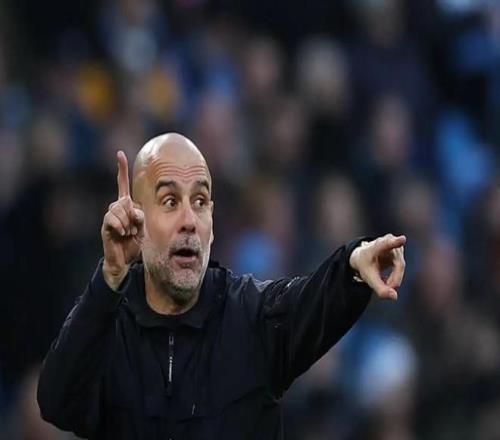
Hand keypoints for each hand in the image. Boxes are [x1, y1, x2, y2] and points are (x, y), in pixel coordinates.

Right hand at [101, 151, 144, 290]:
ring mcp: (110, 217)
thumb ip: (139, 214)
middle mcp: (117, 208)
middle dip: (134, 215)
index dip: (121, 169)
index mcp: (127, 206)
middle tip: (134, 229)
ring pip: (119, 209)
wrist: (127, 261)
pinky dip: (120, 226)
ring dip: (128, 223)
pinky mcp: (106, 226)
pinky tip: (122, 234)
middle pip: (125, 200)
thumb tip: (129, 205)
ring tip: (129, 233)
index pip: (123, 184)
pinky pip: (113, 219)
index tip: (120, 154)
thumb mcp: (144, 226)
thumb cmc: (136, 243)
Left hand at [349, 234, 405, 300]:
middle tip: (387, 289)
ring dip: (393, 279)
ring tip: (382, 280)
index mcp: (375, 246)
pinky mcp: (400, 249)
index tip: (402, 239)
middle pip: (398, 265)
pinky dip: (394, 277)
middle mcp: (387, 241)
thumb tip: (395, 297)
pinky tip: (385, 278)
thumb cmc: (365, 265)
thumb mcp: (368, 277)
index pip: (386, 244)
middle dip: (393, 279)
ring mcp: (396, 245)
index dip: (394, 242)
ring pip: (400, 267)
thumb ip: (380, 289)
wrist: (363, 258)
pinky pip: (401, 269)